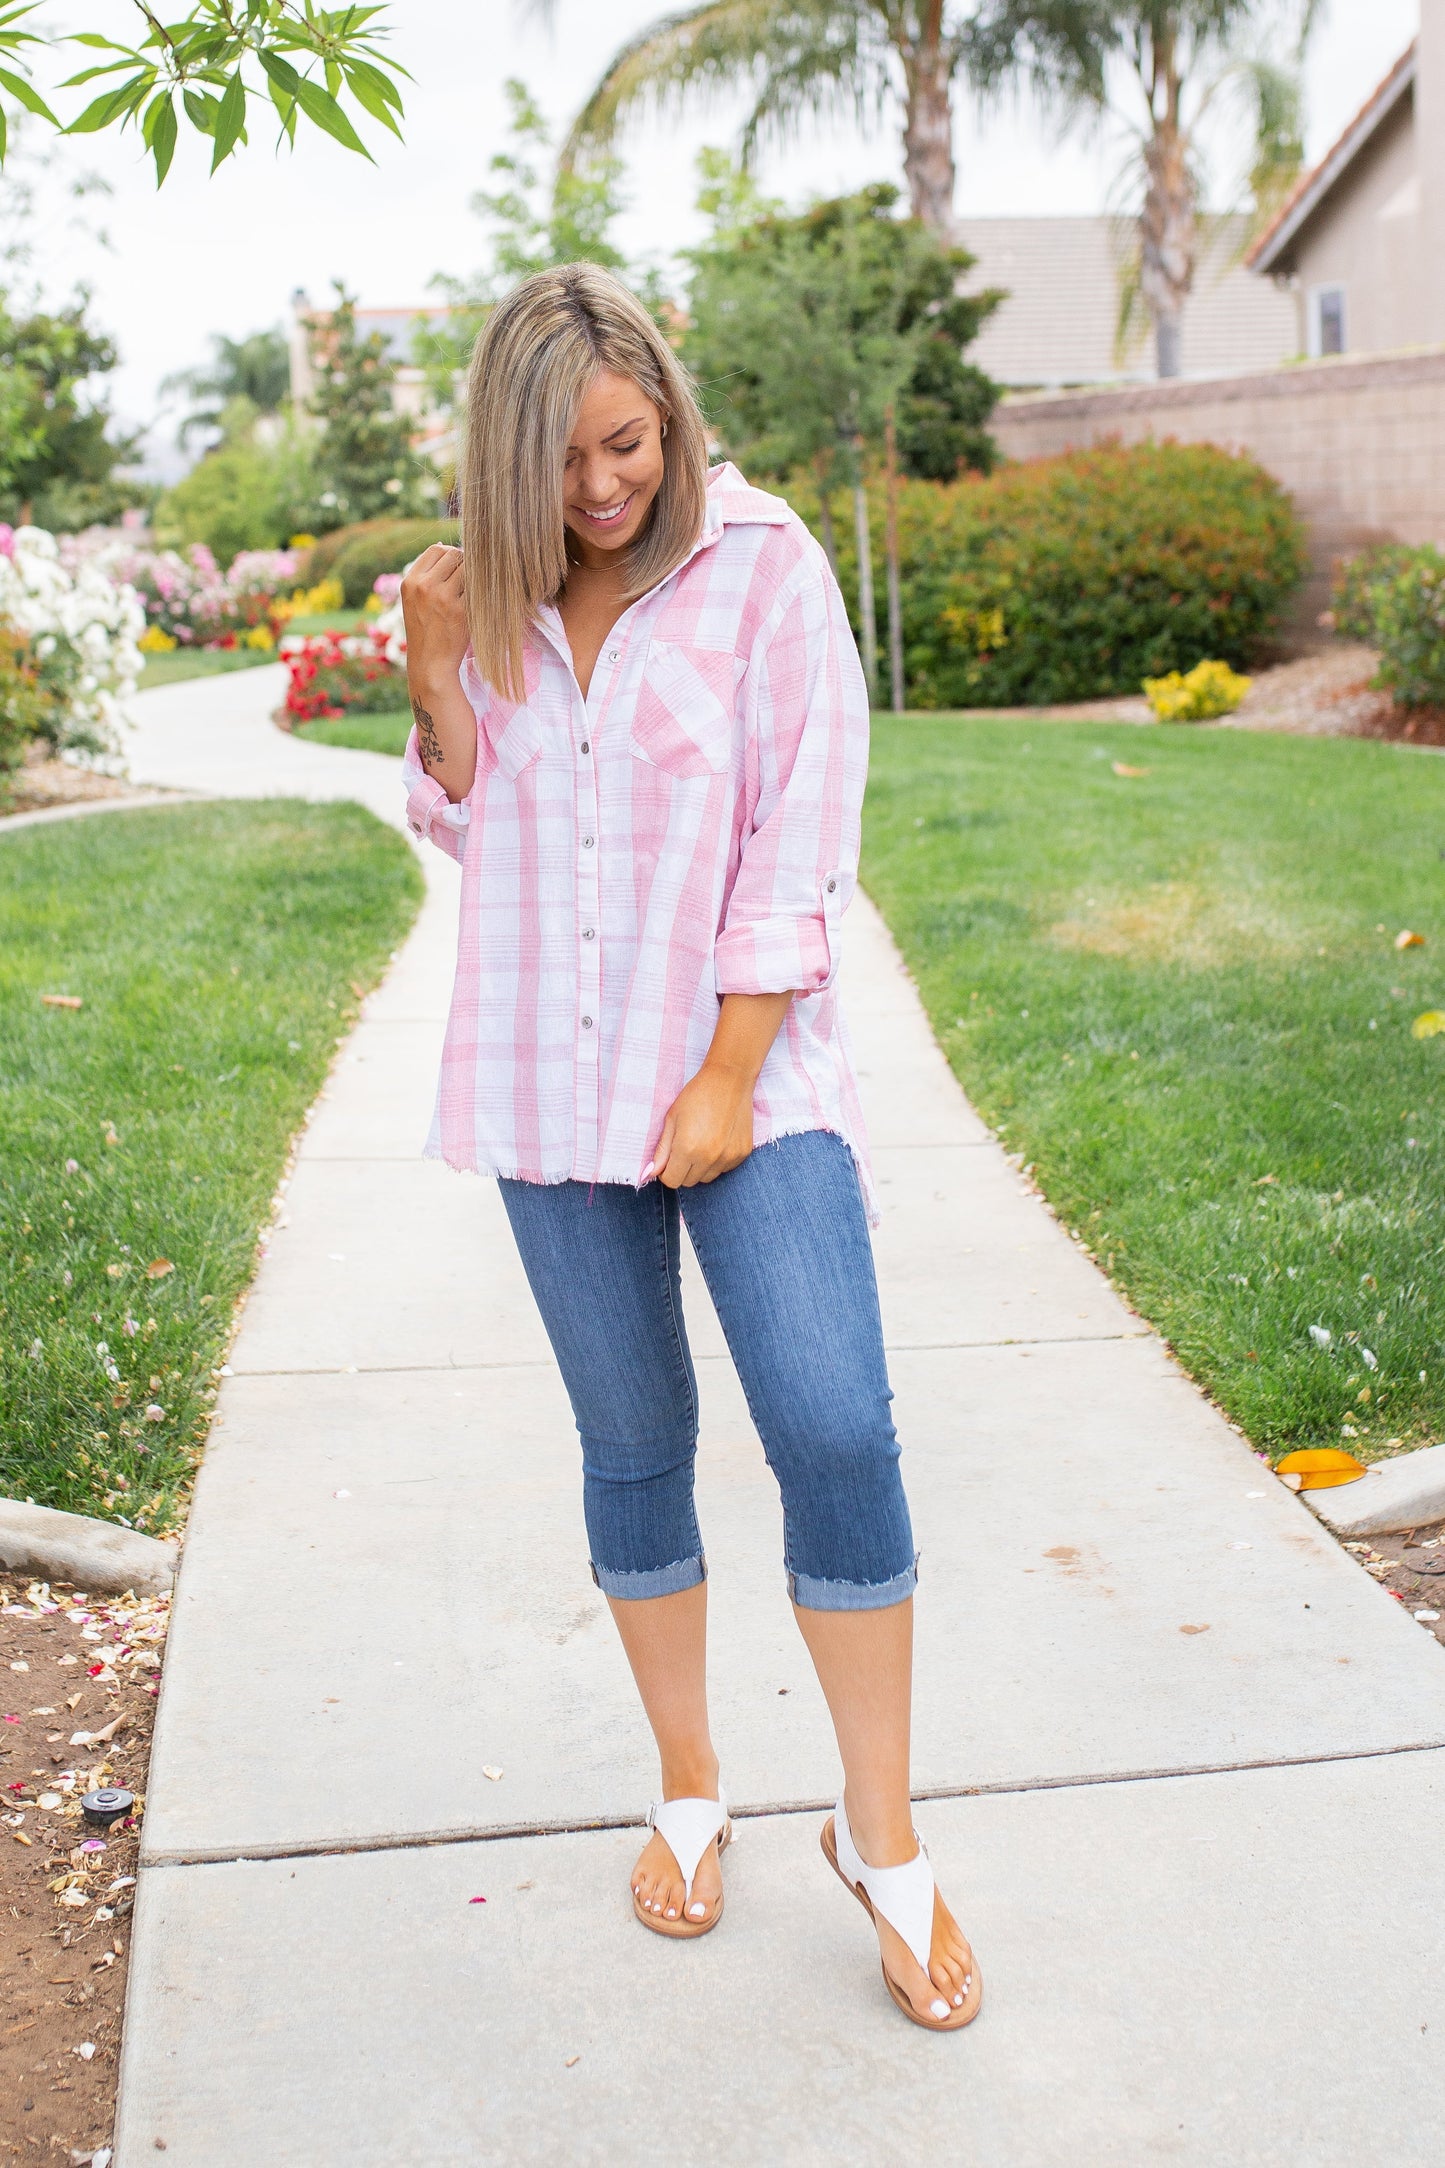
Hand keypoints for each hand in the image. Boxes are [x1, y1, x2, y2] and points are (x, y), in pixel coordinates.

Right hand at [400, 544, 468, 695]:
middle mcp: (425, 586)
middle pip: (455, 554)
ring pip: (469, 569)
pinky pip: (478, 589)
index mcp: (410, 582)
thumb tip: (443, 545)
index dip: (450, 553)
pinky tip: (479, 603)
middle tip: (468, 581)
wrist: (430, 664)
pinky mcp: (461, 611)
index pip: (436, 549)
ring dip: (475, 577)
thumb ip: (426, 575)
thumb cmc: (425, 631)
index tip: (457, 567)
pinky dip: (482, 592)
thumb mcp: (414, 600)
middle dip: (465, 563)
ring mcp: (443, 597)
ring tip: (471, 592)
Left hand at [652, 1061, 755, 1187]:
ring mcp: (728, 1157)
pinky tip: (718, 1140)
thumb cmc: (696, 1095)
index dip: (667, 1171)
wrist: (729, 1080)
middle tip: (685, 1146)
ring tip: (702, 1142)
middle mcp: (709, 1158)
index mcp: (687, 1149)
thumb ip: (661, 1150)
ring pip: (707, 1178)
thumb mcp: (672, 1119)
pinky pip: (724, 1169)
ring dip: (701, 1167)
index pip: (672, 1181)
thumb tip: (649, 1174)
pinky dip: (718, 1161)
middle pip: (689, 1182)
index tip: (669, 1157)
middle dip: (683, 1170)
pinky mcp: (742, 1153)